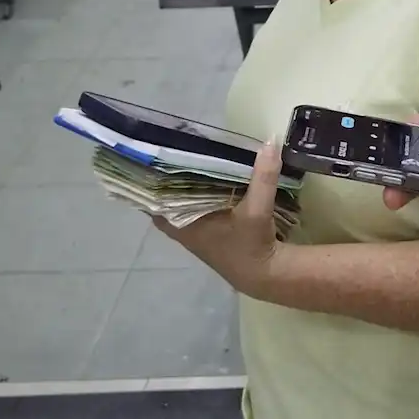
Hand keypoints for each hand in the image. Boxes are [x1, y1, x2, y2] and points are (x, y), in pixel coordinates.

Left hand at [153, 143, 283, 297]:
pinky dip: (196, 193)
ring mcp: (195, 233)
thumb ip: (263, 177)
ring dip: (181, 185)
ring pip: (179, 204)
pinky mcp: (209, 233)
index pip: (153, 200)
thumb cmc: (251, 246)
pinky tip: (204, 174)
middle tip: (167, 146)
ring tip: (182, 153)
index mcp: (184, 225)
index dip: (149, 180)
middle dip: (165, 177)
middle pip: (165, 199)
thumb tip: (269, 141)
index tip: (148, 155)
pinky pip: (194, 208)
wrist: (266, 277)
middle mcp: (184, 229)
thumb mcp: (257, 210)